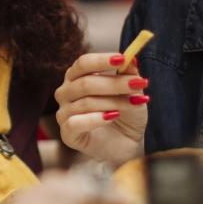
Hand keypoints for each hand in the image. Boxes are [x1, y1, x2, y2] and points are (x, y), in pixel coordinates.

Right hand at [54, 52, 148, 166]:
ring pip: (85, 103)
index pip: (83, 63)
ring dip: (113, 102)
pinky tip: (112, 117)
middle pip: (85, 83)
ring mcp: (64, 113)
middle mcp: (66, 93)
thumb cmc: (126, 115)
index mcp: (76, 77)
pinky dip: (96, 119)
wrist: (128, 144)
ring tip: (134, 103)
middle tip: (139, 83)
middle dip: (115, 83)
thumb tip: (131, 59)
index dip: (102, 60)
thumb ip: (129, 75)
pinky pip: (75, 123)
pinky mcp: (67, 134)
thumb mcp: (133, 92)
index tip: (123, 59)